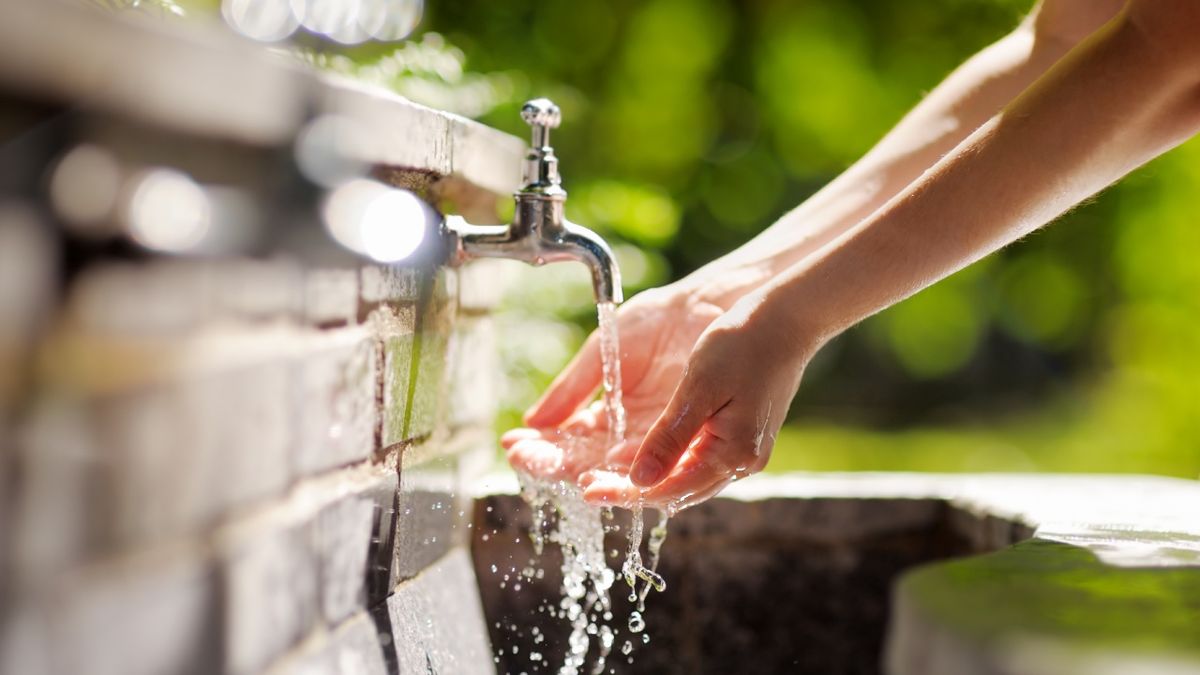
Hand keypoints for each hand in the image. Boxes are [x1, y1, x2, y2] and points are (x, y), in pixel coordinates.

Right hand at [504, 283, 725, 483]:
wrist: (704, 306)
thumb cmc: (655, 322)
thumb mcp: (603, 354)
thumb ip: (571, 389)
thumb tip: (533, 422)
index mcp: (605, 416)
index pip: (565, 442)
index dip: (539, 447)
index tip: (513, 446)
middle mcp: (627, 436)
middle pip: (584, 462)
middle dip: (554, 464)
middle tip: (527, 462)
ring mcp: (655, 439)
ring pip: (617, 470)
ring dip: (591, 474)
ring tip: (568, 473)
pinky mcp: (685, 439)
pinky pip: (657, 462)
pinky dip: (634, 469)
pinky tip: (609, 468)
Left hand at [579, 290, 814, 510]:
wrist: (785, 319)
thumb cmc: (743, 344)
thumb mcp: (698, 389)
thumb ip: (669, 438)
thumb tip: (638, 480)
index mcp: (732, 454)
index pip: (668, 490)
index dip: (625, 493)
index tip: (587, 490)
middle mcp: (739, 463)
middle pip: (674, 491)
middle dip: (628, 490)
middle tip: (584, 484)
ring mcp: (741, 451)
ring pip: (682, 478)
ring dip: (643, 478)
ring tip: (601, 473)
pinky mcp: (737, 436)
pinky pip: (693, 460)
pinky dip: (663, 461)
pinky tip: (637, 454)